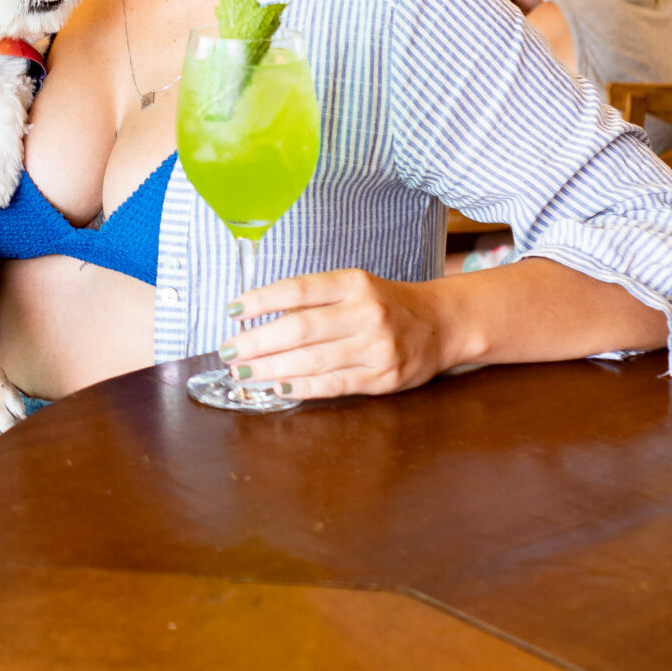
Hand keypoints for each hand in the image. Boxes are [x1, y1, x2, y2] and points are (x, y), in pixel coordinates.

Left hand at [225, 267, 449, 399]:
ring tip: (244, 372)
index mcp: (354, 283)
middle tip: (228, 351)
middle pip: (300, 328)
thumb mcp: (354, 286)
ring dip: (271, 368)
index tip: (233, 310)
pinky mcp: (384, 378)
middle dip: (257, 342)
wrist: (442, 324)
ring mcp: (377, 348)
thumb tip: (258, 315)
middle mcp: (366, 313)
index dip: (262, 300)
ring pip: (313, 360)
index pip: (299, 289)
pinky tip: (277, 387)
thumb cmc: (387, 303)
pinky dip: (302, 387)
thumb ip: (314, 299)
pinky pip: (334, 385)